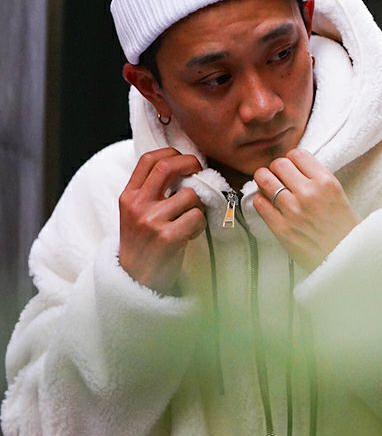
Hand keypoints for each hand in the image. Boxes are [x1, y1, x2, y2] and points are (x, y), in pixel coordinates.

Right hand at [119, 147, 205, 294]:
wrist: (134, 283)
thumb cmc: (143, 245)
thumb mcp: (135, 214)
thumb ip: (150, 191)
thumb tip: (181, 165)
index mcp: (128, 196)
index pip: (148, 159)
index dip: (171, 152)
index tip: (184, 159)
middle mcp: (137, 205)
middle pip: (168, 167)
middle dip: (190, 163)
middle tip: (200, 171)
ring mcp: (152, 220)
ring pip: (190, 195)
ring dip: (198, 205)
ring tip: (189, 220)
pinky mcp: (168, 237)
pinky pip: (197, 217)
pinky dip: (199, 224)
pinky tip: (189, 235)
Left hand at [253, 149, 360, 271]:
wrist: (346, 258)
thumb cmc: (344, 227)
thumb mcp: (337, 193)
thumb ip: (316, 178)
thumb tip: (292, 165)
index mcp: (326, 182)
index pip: (297, 154)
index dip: (292, 159)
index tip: (292, 166)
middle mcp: (308, 193)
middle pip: (278, 164)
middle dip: (277, 168)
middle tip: (280, 177)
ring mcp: (292, 211)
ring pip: (264, 179)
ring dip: (264, 180)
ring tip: (269, 185)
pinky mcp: (281, 228)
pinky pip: (259, 203)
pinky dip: (260, 199)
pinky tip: (268, 203)